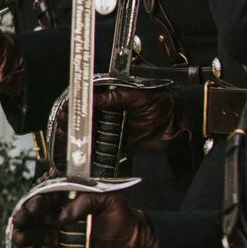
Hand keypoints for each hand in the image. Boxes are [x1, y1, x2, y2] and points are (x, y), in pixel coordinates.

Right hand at [10, 184, 157, 247]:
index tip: (32, 208)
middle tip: (19, 222)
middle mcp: (64, 221)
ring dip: (26, 237)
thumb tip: (63, 214)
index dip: (36, 202)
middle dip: (25, 219)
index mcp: (72, 204)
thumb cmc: (127, 222)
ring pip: (37, 237)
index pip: (47, 200)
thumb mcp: (111, 200)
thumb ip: (87, 199)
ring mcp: (64, 241)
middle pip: (37, 218)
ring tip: (20, 239)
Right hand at [49, 77, 189, 159]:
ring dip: (79, 137)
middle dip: (74, 122)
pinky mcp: (118, 143)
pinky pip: (102, 147)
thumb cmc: (165, 103)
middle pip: (86, 116)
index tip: (69, 108)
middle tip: (65, 126)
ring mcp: (114, 128)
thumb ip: (116, 96)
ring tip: (69, 139)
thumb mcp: (140, 96)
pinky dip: (92, 150)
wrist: (181, 125)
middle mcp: (111, 111)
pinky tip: (82, 151)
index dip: (78, 103)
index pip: (90, 97)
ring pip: (90, 132)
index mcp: (114, 96)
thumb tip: (96, 97)